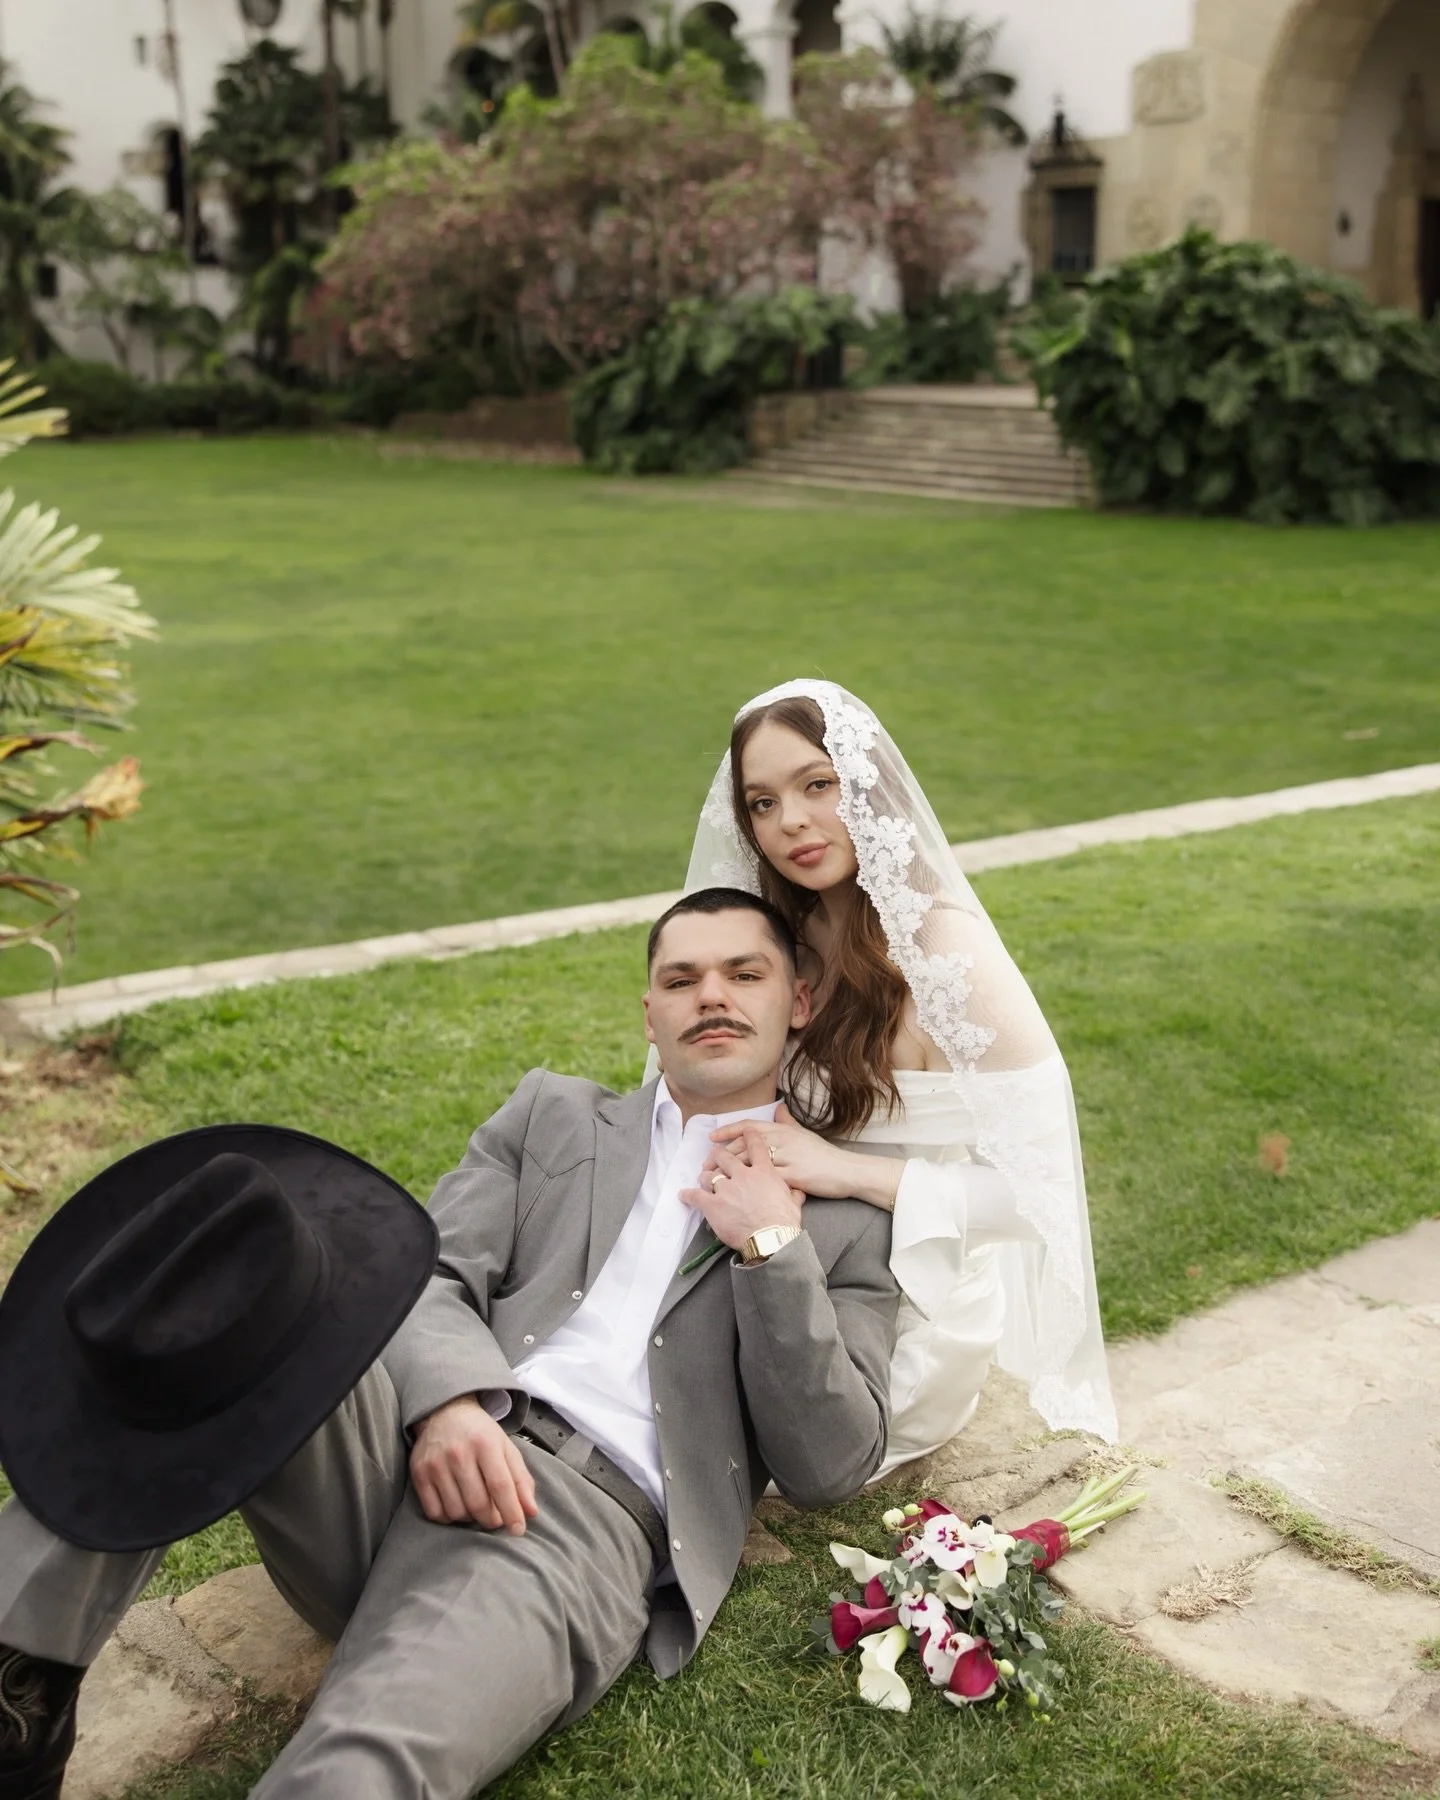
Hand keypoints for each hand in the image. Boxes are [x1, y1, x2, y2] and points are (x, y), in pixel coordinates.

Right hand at [410, 1396, 538, 1534]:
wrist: (444, 1413)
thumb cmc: (480, 1434)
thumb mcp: (506, 1448)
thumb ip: (521, 1480)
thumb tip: (531, 1512)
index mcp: (485, 1443)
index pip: (501, 1485)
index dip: (511, 1512)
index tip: (518, 1530)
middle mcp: (458, 1453)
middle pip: (478, 1503)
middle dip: (491, 1519)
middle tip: (496, 1518)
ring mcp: (436, 1464)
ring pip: (456, 1511)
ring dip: (470, 1518)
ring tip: (476, 1507)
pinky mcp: (419, 1473)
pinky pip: (435, 1512)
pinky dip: (449, 1517)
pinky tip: (457, 1505)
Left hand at [680, 1143, 803, 1250]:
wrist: (772, 1239)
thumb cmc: (785, 1222)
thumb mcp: (794, 1202)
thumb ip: (793, 1193)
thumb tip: (798, 1192)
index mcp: (764, 1172)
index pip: (755, 1146)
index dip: (749, 1136)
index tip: (745, 1133)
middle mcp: (743, 1175)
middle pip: (725, 1157)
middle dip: (719, 1155)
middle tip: (716, 1156)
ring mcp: (726, 1189)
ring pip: (709, 1176)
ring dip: (705, 1176)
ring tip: (703, 1178)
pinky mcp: (713, 1205)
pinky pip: (695, 1196)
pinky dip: (688, 1195)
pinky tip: (684, 1195)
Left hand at [709, 1102, 899, 1209]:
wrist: (845, 1172)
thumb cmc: (824, 1155)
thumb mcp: (805, 1134)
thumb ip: (788, 1122)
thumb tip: (780, 1108)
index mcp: (782, 1130)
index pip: (748, 1128)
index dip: (728, 1132)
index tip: (712, 1139)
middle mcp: (782, 1141)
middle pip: (743, 1146)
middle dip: (721, 1156)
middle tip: (706, 1167)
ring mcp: (787, 1159)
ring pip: (749, 1164)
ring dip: (728, 1173)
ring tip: (713, 1182)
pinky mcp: (792, 1177)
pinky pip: (764, 1182)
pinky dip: (746, 1188)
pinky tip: (734, 1195)